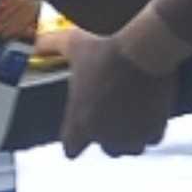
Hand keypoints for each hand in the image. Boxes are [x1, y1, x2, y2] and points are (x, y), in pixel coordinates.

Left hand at [58, 31, 176, 157]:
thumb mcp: (75, 44)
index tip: (82, 129)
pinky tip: (152, 112)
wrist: (143, 49)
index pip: (71, 149)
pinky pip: (152, 138)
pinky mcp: (155, 128)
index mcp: (80, 123)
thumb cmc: (106, 48)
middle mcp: (105, 136)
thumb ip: (52, 46)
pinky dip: (152, 128)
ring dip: (131, 136)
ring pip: (131, 148)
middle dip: (109, 135)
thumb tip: (36, 42)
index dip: (77, 139)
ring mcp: (131, 135)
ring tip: (133, 116)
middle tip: (113, 113)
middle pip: (107, 149)